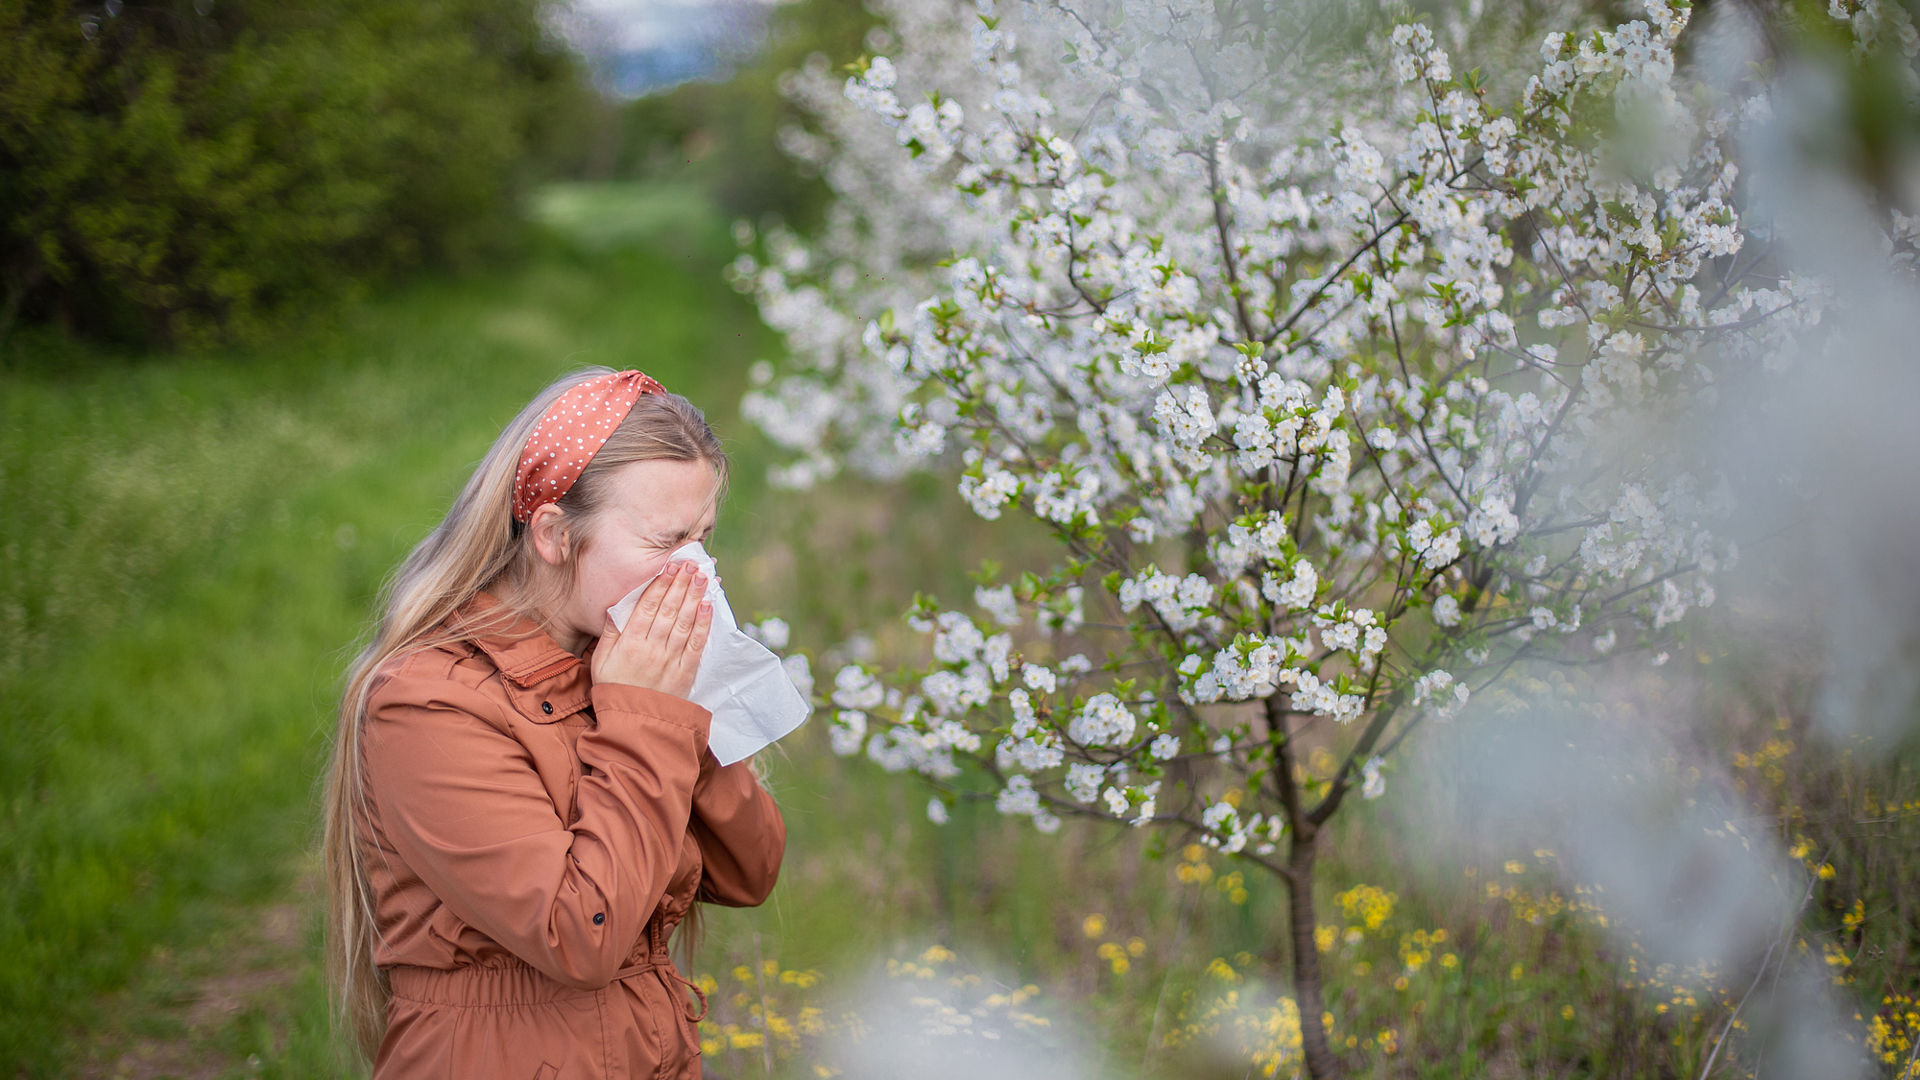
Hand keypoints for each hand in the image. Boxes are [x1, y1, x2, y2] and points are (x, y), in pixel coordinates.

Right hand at [591, 561, 712, 698]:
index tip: (670, 567)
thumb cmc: (613, 689)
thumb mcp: (601, 661)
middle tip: (692, 564)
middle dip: (681, 584)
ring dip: (694, 597)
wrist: (632, 724)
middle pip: (668, 610)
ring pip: (684, 623)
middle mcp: (651, 649)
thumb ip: (610, 633)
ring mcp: (669, 661)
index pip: (647, 607)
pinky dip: (702, 624)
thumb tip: (616, 607)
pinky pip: (695, 644)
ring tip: (703, 577)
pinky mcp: (685, 673)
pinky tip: (708, 606)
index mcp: (629, 644)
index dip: (660, 585)